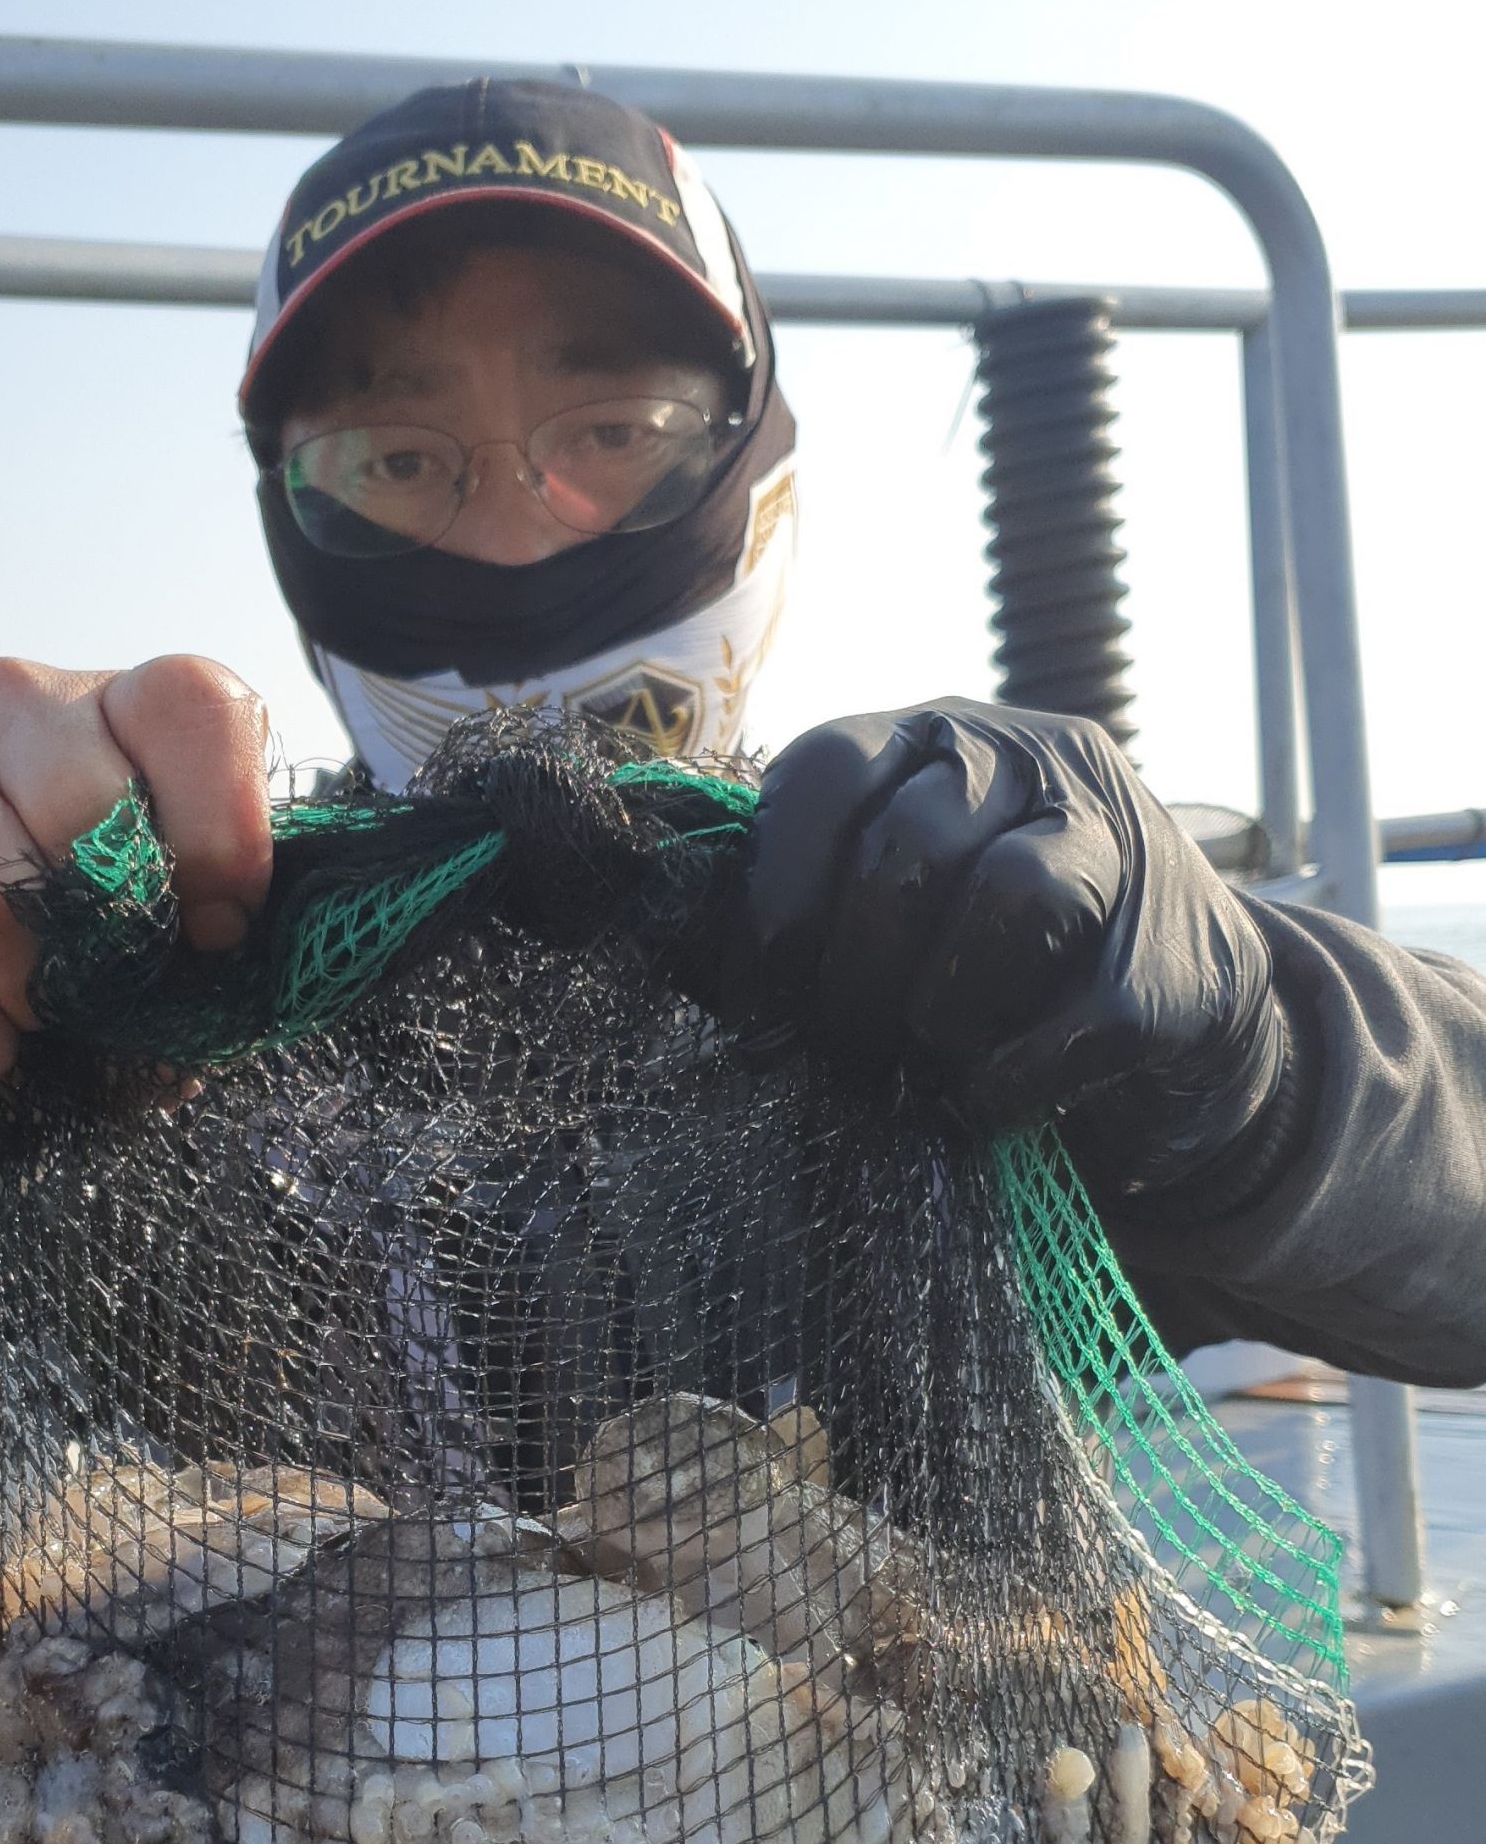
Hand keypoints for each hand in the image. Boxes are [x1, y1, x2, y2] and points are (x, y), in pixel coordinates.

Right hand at [0, 655, 271, 1136]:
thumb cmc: (59, 968)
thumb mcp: (158, 947)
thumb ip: (203, 938)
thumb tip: (219, 960)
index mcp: (118, 708)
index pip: (193, 705)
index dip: (223, 829)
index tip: (218, 929)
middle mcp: (12, 705)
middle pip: (87, 812)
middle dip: (109, 941)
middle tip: (100, 990)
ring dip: (28, 1001)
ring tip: (27, 1014)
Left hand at [731, 700, 1289, 1199]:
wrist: (1172, 1004)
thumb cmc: (980, 955)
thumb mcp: (886, 900)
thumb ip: (789, 912)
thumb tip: (664, 949)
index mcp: (931, 738)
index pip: (829, 772)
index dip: (775, 895)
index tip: (754, 1004)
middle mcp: (1029, 758)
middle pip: (913, 847)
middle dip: (854, 975)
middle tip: (837, 1054)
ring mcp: (1120, 842)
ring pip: (1015, 898)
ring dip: (941, 1010)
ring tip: (917, 1068)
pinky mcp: (1179, 956)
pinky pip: (1085, 1015)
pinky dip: (1012, 1080)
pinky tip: (978, 1104)